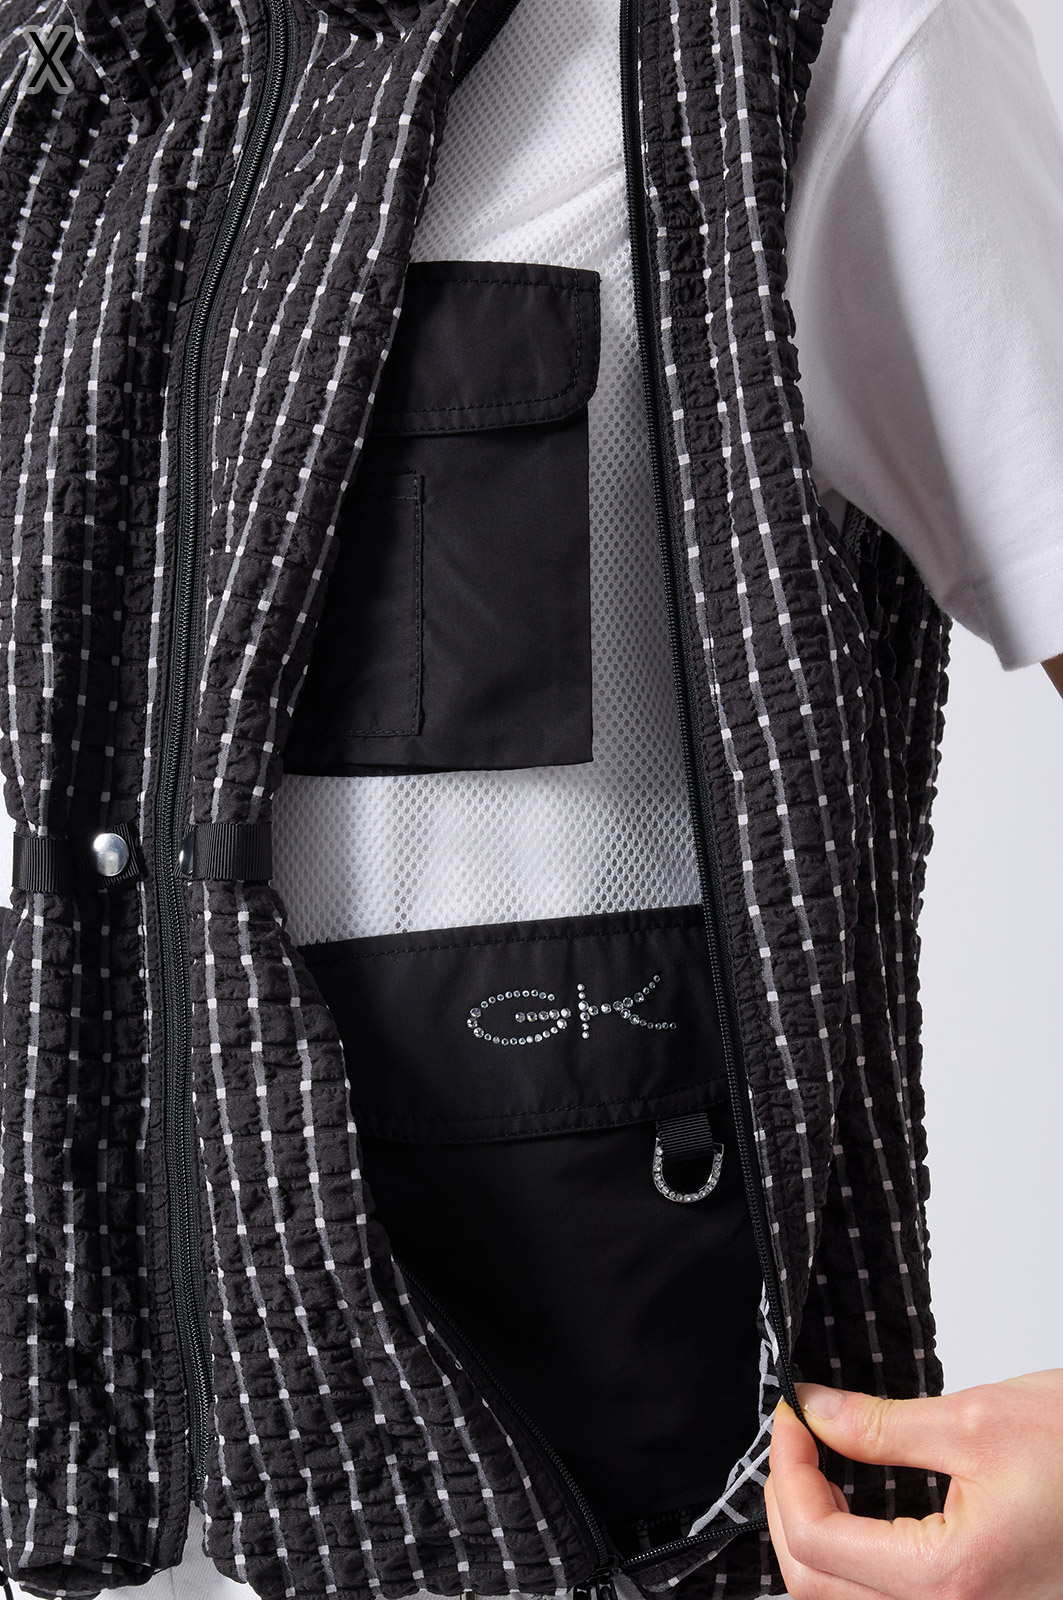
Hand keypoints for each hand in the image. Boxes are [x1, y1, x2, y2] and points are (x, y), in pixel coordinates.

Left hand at [765, 1369, 1062, 1598]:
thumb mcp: (974, 1421)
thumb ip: (879, 1426)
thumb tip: (812, 1410)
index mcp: (951, 1581)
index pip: (817, 1543)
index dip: (786, 1471)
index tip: (791, 1415)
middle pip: (818, 1586)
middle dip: (790, 1505)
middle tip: (796, 1437)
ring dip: (818, 1536)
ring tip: (816, 1466)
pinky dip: (856, 1558)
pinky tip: (858, 1504)